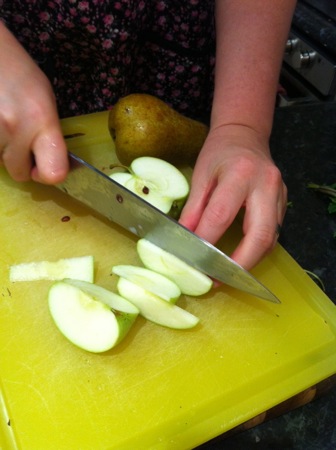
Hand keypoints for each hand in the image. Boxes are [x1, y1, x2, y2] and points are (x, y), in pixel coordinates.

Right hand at [0, 23, 67, 183]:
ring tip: (2, 121)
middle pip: (20, 174)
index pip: (54, 173)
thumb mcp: (45, 100)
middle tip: (18, 140)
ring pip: (0, 164)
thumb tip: (51, 163)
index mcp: (42, 120)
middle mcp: (16, 129)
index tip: (43, 167)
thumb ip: (49, 134)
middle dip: (20, 163)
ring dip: (2, 150)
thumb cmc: (17, 72)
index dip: (49, 174)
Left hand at [179, 124, 286, 270]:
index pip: (221, 216)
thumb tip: (184, 239)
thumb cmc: (219, 152)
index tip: (193, 260)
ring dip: (250, 261)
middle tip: (219, 279)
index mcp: (240, 174)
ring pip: (270, 239)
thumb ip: (193, 209)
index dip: (206, 241)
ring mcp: (279, 195)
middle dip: (240, 263)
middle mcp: (266, 185)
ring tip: (228, 274)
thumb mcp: (200, 175)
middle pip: (259, 235)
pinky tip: (242, 258)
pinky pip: (273, 233)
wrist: (245, 135)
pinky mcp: (283, 202)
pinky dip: (257, 250)